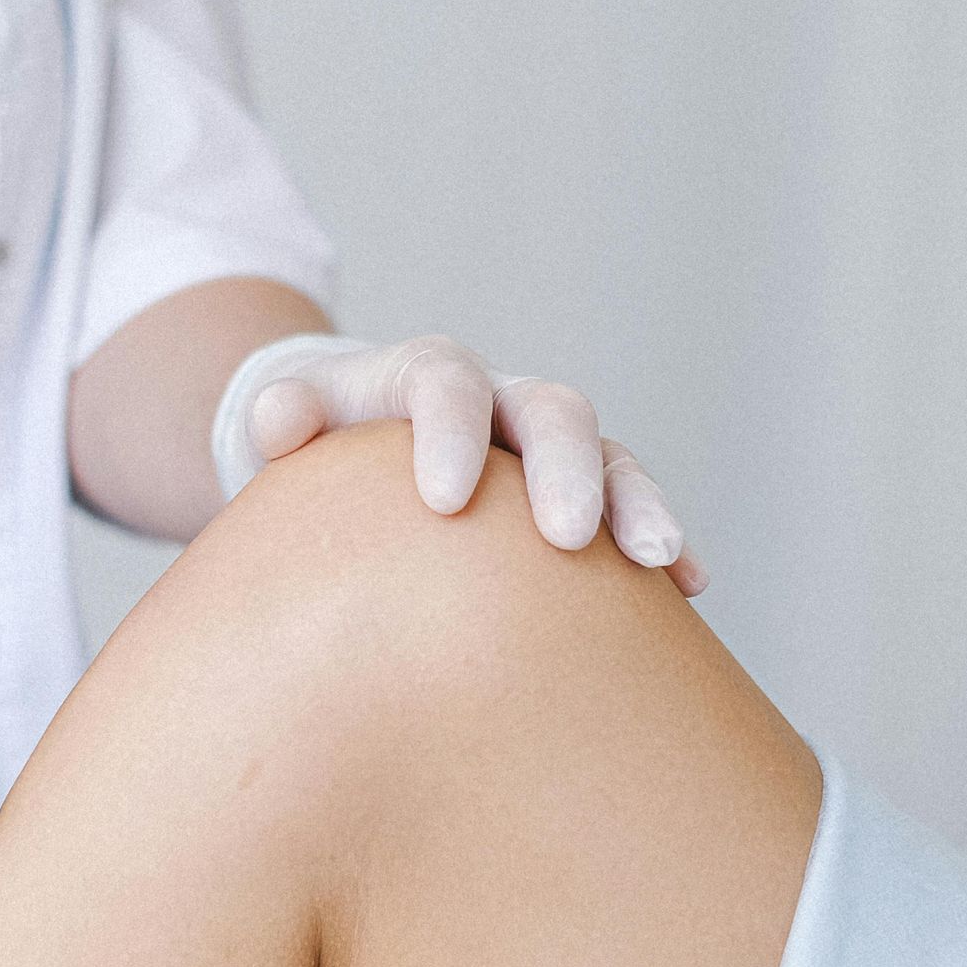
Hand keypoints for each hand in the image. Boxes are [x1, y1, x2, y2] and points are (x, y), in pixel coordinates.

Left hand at [213, 333, 706, 592]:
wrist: (357, 447)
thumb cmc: (321, 449)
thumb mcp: (290, 425)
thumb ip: (282, 416)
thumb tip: (276, 419)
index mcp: (428, 376)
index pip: (445, 384)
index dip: (450, 432)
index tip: (443, 499)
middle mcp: (502, 399)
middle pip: (550, 411)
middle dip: (566, 469)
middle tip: (567, 536)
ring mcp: (549, 446)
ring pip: (610, 456)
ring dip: (638, 504)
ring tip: (658, 563)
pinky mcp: (582, 490)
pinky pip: (632, 507)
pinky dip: (663, 542)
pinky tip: (690, 590)